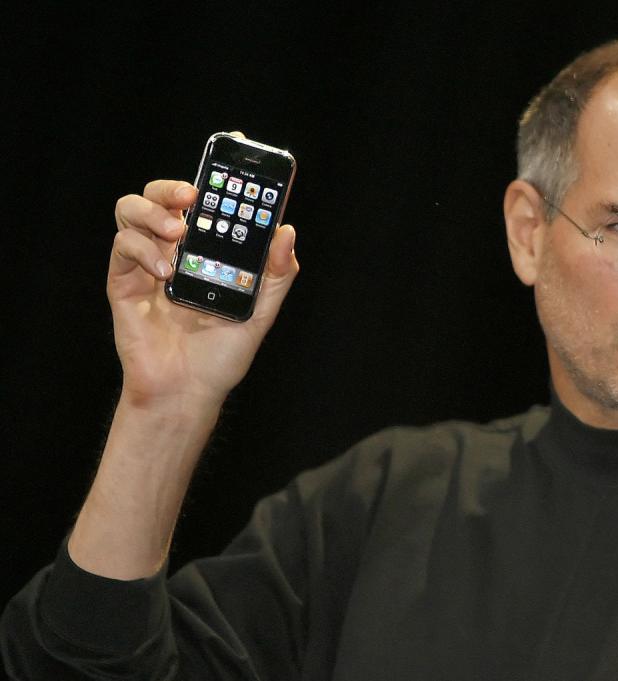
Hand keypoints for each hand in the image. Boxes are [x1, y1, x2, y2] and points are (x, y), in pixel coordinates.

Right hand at [109, 179, 298, 406]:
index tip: (229, 152)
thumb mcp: (261, 313)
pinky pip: (123, 246)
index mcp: (207, 251)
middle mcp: (175, 251)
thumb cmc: (222, 355)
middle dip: (173, 186)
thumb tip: (286, 232)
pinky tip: (165, 272)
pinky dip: (142, 250)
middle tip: (193, 196)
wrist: (186, 391)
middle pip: (161, 196)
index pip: (205, 202)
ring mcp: (146, 264)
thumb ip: (277, 275)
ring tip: (177, 233)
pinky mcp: (124, 283)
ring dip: (153, 212)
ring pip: (132, 209)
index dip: (214, 174)